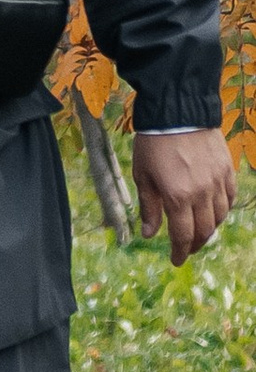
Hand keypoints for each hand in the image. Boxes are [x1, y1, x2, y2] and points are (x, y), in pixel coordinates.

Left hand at [133, 126, 236, 264]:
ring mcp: (217, 182)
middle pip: (204, 230)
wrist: (178, 111)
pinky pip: (230, 198)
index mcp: (177, 196)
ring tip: (199, 232)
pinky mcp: (227, 170)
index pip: (183, 235)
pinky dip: (223, 210)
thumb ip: (149, 207)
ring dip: (210, 229)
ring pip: (220, 217)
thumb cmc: (153, 142)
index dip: (179, 251)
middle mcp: (202, 193)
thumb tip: (149, 234)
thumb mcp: (142, 175)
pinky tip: (215, 212)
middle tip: (186, 249)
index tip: (175, 260)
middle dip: (194, 244)